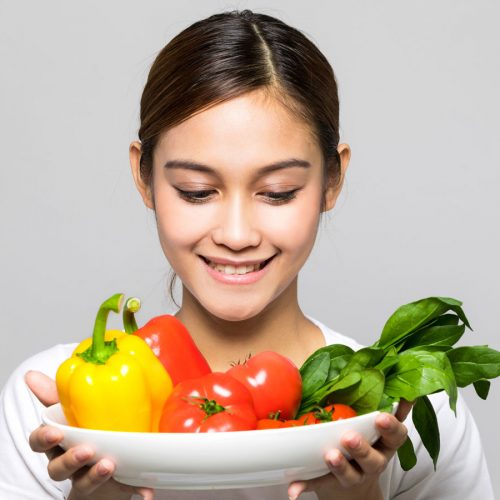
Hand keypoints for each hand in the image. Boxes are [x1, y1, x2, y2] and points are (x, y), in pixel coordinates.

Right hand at [25, 370, 154, 499]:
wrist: (107, 462)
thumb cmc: (85, 433)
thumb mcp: (72, 409)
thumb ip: (55, 393)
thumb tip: (31, 375)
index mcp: (59, 442)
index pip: (40, 442)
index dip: (44, 439)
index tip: (55, 433)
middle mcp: (69, 464)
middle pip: (58, 469)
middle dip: (71, 461)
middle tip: (87, 450)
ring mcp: (87, 479)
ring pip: (84, 484)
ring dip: (95, 476)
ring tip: (110, 465)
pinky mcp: (109, 491)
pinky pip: (118, 494)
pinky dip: (131, 492)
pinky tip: (145, 490)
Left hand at [287, 401, 412, 499]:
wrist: (356, 488)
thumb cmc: (370, 445)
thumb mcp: (382, 428)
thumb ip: (392, 406)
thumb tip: (401, 381)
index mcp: (385, 445)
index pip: (395, 437)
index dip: (390, 428)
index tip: (381, 417)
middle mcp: (373, 463)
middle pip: (372, 460)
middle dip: (361, 449)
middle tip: (349, 437)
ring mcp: (354, 476)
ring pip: (349, 474)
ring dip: (339, 466)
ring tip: (329, 455)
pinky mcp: (332, 485)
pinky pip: (318, 485)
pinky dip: (305, 486)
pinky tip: (293, 488)